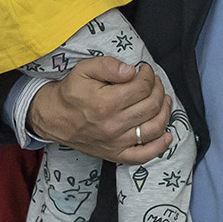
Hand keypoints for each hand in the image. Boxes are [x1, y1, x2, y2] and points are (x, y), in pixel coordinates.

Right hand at [28, 57, 174, 164]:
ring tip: (164, 100)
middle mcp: (113, 125)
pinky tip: (167, 135)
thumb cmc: (71, 93)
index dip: (148, 75)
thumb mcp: (84, 70)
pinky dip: (159, 147)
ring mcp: (116, 142)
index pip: (141, 87)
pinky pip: (143, 156)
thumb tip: (131, 71)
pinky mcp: (115, 154)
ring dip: (164, 112)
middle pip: (151, 106)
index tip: (145, 70)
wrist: (54, 118)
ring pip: (153, 128)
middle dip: (158, 89)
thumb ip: (108, 66)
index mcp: (105, 103)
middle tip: (154, 82)